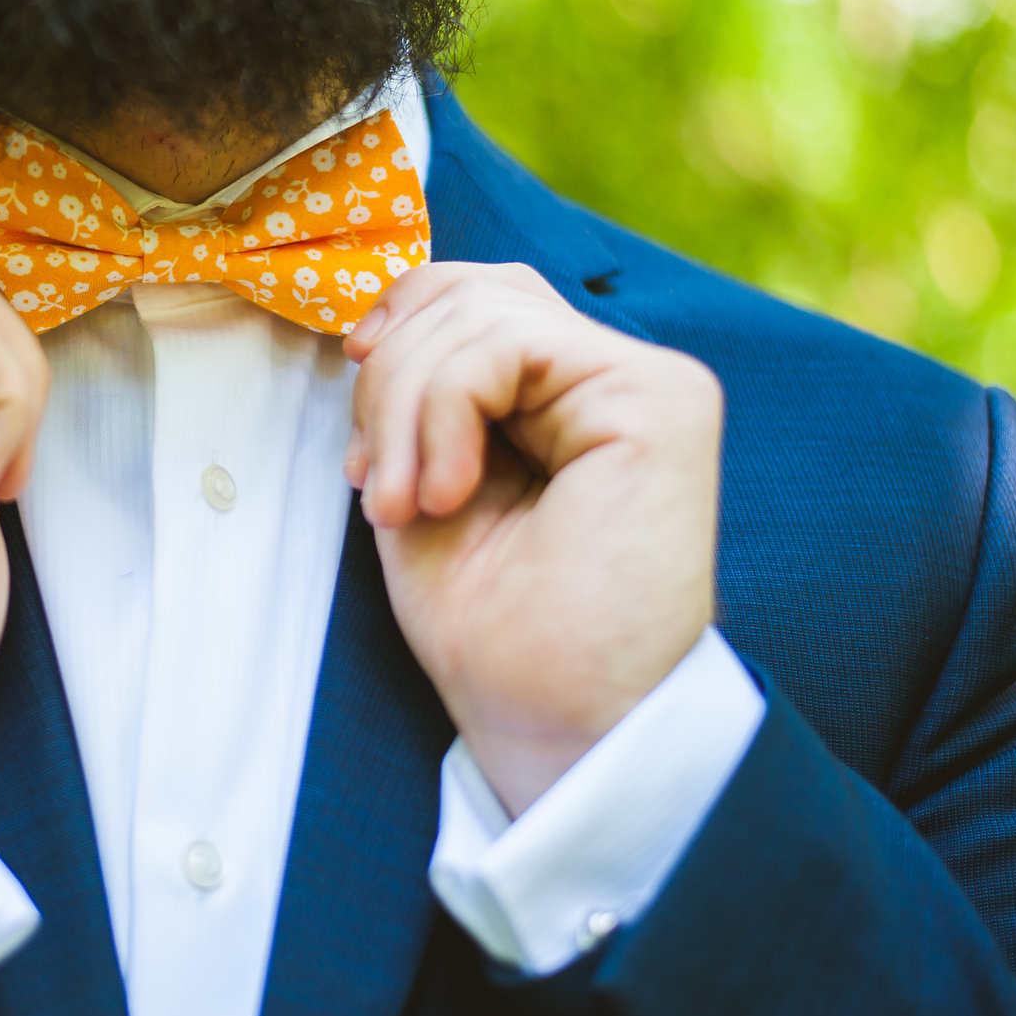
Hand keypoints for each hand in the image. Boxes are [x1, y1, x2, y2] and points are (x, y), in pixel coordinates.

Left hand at [344, 263, 720, 816]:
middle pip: (472, 293)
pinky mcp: (660, 399)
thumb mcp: (428, 480)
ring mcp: (646, 384)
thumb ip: (426, 395)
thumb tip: (382, 319)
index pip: (477, 295)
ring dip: (406, 407)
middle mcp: (616, 379)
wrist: (554, 721)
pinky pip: (509, 344)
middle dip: (389, 379)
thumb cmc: (495, 628)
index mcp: (566, 398)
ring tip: (401, 504)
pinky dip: (442, 409)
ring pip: (482, 312)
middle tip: (374, 486)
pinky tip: (444, 492)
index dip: (400, 321)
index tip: (355, 407)